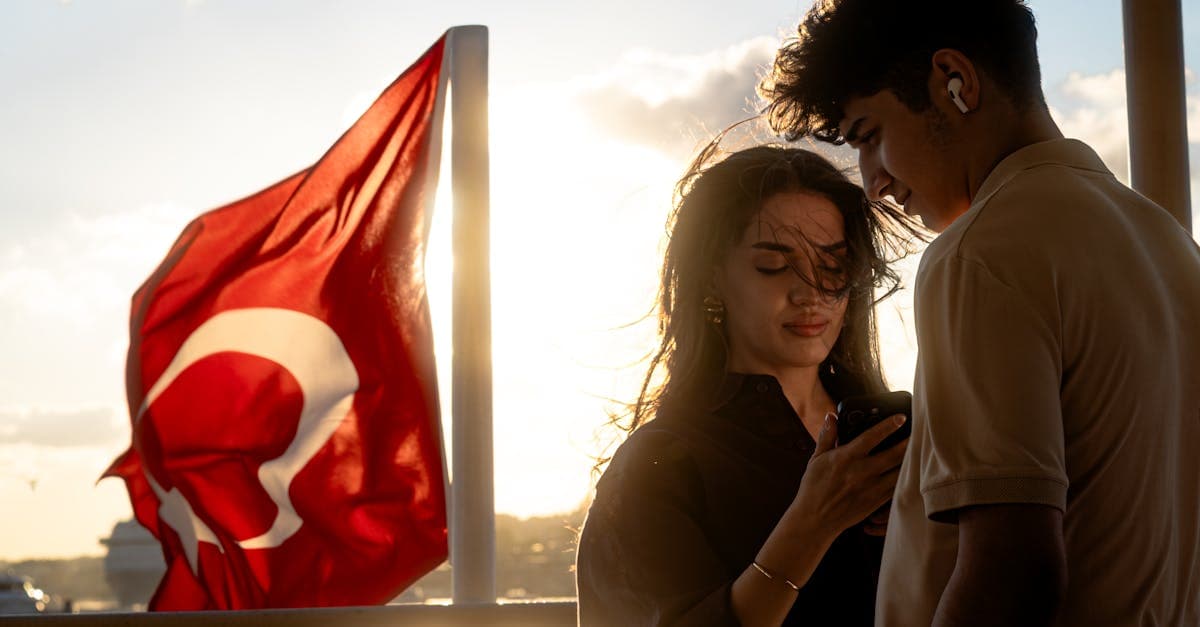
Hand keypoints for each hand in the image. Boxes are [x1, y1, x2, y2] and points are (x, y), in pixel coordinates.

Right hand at [790, 412, 907, 544]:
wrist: (815, 519)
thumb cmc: (813, 488)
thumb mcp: (816, 459)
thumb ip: (827, 436)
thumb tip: (831, 416)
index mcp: (846, 458)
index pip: (871, 437)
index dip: (888, 426)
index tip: (901, 417)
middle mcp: (861, 472)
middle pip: (893, 455)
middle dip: (908, 442)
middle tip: (919, 432)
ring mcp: (871, 488)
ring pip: (899, 471)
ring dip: (910, 459)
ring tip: (919, 449)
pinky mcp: (876, 501)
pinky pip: (896, 487)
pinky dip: (905, 477)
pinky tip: (910, 470)